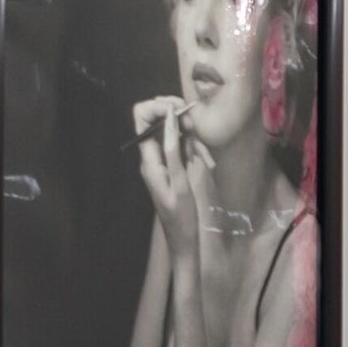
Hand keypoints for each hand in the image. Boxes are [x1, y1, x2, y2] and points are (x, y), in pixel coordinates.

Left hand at [130, 100, 203, 246]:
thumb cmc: (181, 215)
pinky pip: (180, 148)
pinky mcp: (171, 166)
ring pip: (174, 135)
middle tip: (197, 132)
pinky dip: (194, 151)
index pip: (142, 118)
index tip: (180, 110)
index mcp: (149, 160)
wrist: (182, 238)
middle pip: (158, 121)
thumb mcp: (180, 182)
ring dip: (192, 140)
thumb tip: (170, 119)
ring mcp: (161, 161)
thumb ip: (173, 149)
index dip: (158, 107)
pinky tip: (206, 163)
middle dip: (180, 120)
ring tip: (206, 159)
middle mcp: (151, 157)